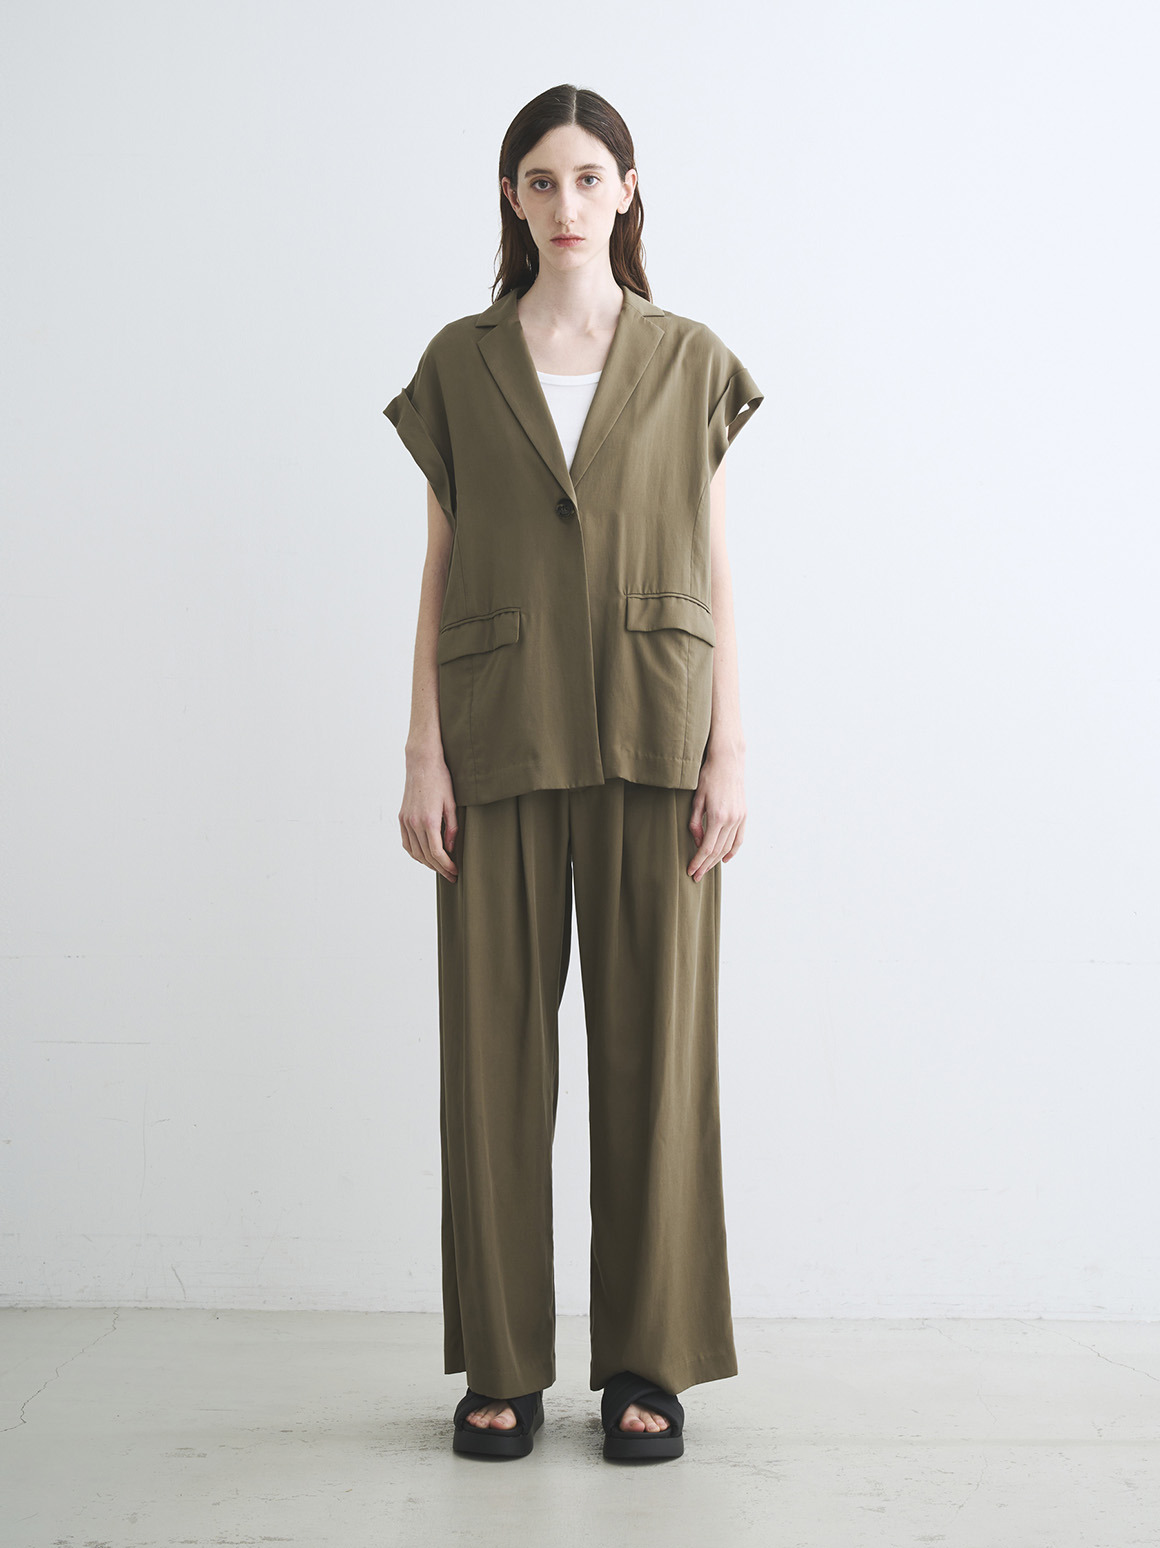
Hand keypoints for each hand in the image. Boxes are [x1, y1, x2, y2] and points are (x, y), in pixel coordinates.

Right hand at [399, 748, 459, 881]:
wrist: (421, 763)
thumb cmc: (441, 780)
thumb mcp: (452, 804)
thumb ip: (452, 828)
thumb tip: (451, 848)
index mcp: (429, 820)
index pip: (437, 853)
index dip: (447, 866)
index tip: (455, 871)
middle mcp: (414, 823)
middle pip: (426, 856)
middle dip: (439, 868)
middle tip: (451, 875)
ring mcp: (406, 820)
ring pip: (414, 852)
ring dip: (427, 863)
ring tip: (440, 868)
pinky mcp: (402, 817)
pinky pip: (406, 843)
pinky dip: (415, 853)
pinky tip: (424, 856)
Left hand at [688, 747, 745, 881]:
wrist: (728, 761)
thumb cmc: (709, 776)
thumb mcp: (697, 799)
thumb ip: (696, 822)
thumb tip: (698, 842)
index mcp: (718, 817)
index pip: (707, 847)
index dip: (698, 861)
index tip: (690, 871)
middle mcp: (731, 820)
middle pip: (717, 851)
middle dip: (705, 865)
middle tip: (696, 876)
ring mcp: (739, 817)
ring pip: (728, 847)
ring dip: (716, 860)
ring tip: (706, 869)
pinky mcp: (743, 814)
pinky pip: (739, 838)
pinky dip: (732, 851)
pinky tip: (725, 859)